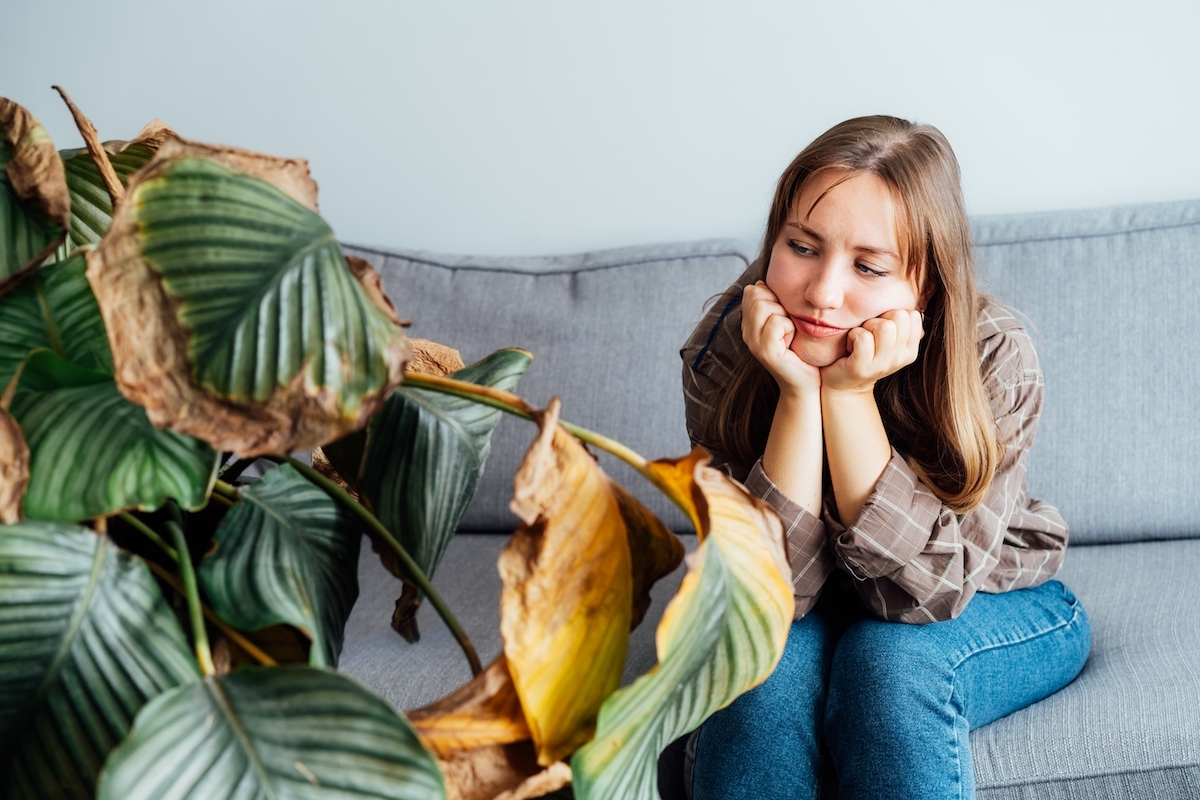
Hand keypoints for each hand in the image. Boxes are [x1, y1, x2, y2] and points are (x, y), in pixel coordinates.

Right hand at [741, 281, 820, 395]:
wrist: (807, 382)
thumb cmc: (801, 350)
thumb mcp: (786, 320)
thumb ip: (774, 302)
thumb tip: (761, 283)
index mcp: (749, 324)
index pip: (751, 291)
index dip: (771, 295)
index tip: (783, 315)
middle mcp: (747, 333)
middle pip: (756, 295)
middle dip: (777, 303)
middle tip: (788, 325)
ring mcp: (754, 343)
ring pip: (764, 306)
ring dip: (784, 315)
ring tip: (789, 333)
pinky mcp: (766, 352)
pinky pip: (777, 323)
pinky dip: (789, 328)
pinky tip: (791, 342)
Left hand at [820, 309, 923, 393]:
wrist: (843, 383)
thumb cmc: (864, 352)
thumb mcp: (888, 339)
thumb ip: (901, 323)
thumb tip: (920, 301)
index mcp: (910, 350)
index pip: (912, 315)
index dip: (892, 315)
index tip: (880, 330)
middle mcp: (900, 358)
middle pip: (899, 316)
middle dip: (879, 318)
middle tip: (868, 334)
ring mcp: (882, 365)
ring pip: (883, 326)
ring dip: (866, 327)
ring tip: (859, 340)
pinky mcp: (861, 367)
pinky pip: (863, 337)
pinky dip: (853, 335)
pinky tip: (850, 346)